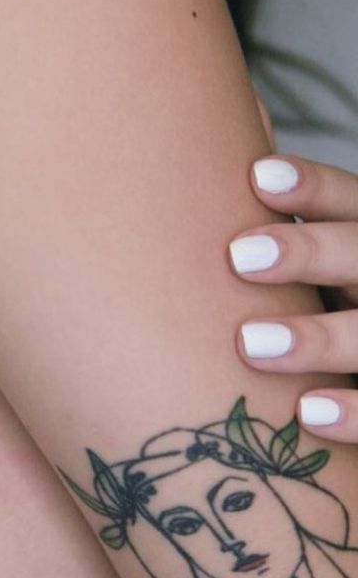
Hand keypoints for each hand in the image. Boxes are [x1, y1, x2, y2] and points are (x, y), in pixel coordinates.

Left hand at [231, 152, 357, 440]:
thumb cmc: (316, 326)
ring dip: (318, 337)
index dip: (314, 189)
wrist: (348, 396)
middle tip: (239, 256)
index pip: (353, 206)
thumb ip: (277, 246)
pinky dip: (352, 413)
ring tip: (250, 344)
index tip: (257, 178)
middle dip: (309, 253)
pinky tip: (304, 412)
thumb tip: (233, 164)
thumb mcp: (308, 285)